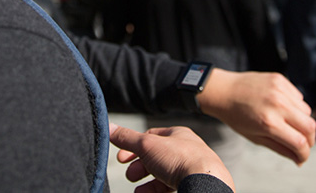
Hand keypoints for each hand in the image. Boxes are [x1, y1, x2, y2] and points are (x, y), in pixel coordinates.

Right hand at [109, 123, 234, 192]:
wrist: (206, 183)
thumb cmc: (180, 160)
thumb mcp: (146, 145)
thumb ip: (127, 138)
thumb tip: (109, 128)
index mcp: (178, 135)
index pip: (151, 137)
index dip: (133, 146)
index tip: (120, 158)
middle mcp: (186, 151)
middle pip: (157, 158)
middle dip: (140, 167)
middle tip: (130, 175)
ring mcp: (192, 169)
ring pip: (164, 175)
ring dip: (148, 183)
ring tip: (138, 191)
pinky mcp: (194, 185)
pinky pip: (172, 187)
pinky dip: (157, 191)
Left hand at [197, 69, 315, 164]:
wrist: (223, 90)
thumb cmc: (236, 117)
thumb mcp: (256, 138)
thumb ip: (281, 149)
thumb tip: (299, 159)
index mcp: (269, 123)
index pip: (300, 143)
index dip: (304, 154)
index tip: (301, 158)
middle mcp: (277, 105)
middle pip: (310, 127)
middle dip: (309, 140)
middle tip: (302, 145)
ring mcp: (279, 90)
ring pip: (307, 111)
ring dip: (302, 122)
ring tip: (288, 125)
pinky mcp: (280, 79)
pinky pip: (298, 97)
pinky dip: (295, 106)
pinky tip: (283, 109)